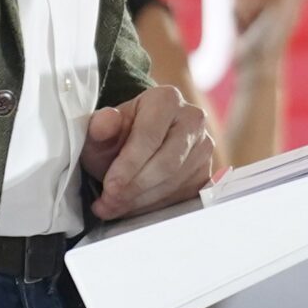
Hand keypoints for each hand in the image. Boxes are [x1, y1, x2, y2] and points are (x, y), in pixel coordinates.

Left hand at [82, 85, 214, 219]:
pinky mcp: (206, 172)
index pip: (149, 137)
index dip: (128, 165)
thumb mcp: (102, 131)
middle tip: (109, 202)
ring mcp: (204, 146)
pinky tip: (134, 206)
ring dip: (141, 201)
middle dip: (134, 188)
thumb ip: (101, 127)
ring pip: (174, 183)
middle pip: (166, 163)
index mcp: (167, 99)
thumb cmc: (119, 136)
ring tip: (115, 205)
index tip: (109, 187)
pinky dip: (154, 207)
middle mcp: (193, 119)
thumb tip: (107, 120)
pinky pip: (183, 196)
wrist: (138, 144)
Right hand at [231, 0, 307, 69]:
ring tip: (248, 23)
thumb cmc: (273, 39)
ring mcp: (258, 3)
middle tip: (243, 2)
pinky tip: (241, 27)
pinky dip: (236, 13)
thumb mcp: (285, 13)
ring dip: (241, 4)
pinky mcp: (244, 12)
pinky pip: (233, 2)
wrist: (254, 64)